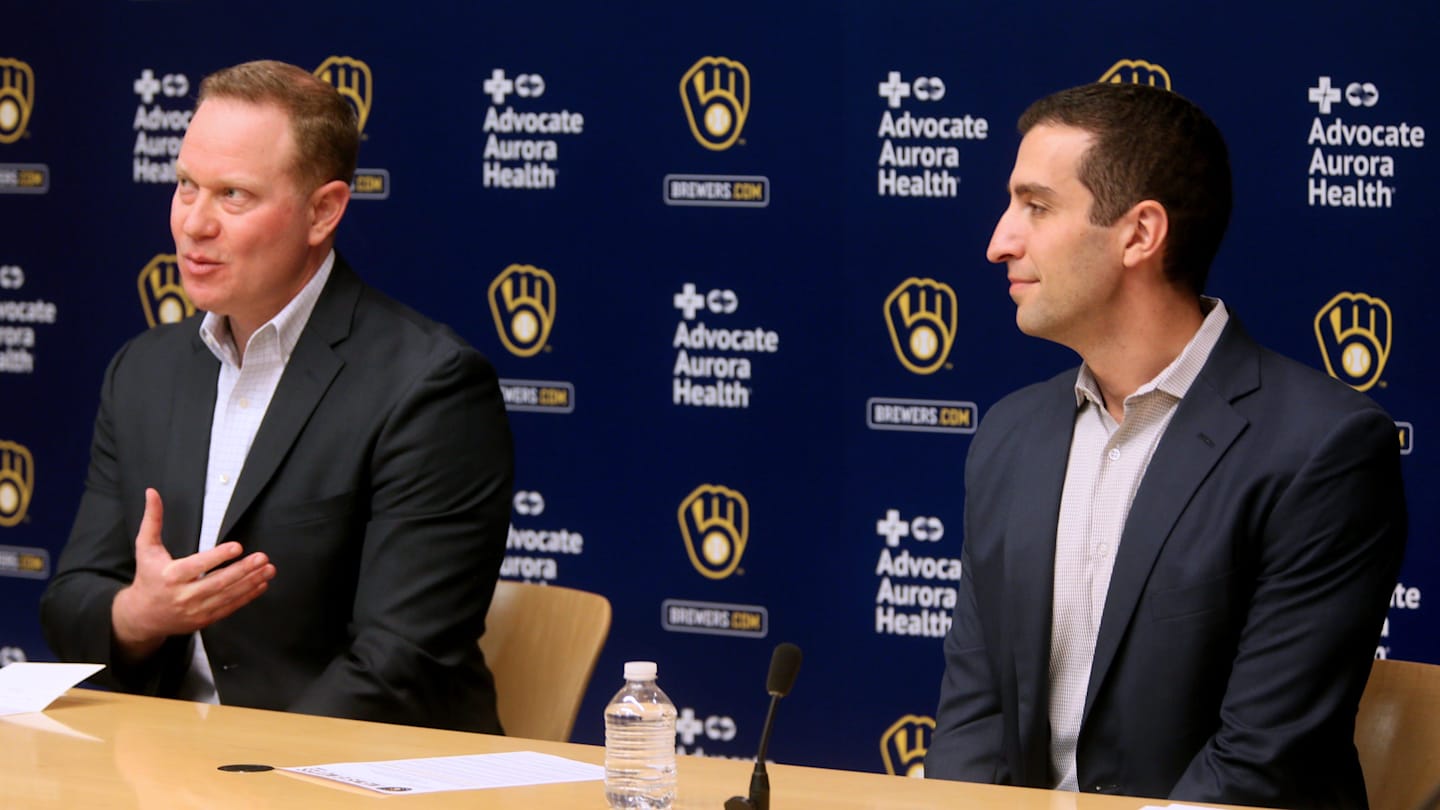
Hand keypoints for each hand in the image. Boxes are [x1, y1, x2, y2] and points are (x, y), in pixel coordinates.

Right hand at [110, 488, 274, 658]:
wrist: (142, 616)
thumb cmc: (148, 576)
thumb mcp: (145, 548)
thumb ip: (152, 520)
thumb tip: (152, 492)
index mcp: (170, 576)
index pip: (197, 565)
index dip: (218, 556)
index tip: (237, 546)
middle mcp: (183, 595)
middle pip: (217, 582)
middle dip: (243, 570)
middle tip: (262, 557)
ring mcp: (195, 610)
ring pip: (227, 596)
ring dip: (250, 582)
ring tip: (268, 569)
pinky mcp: (204, 619)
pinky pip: (229, 608)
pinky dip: (247, 596)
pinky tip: (261, 584)